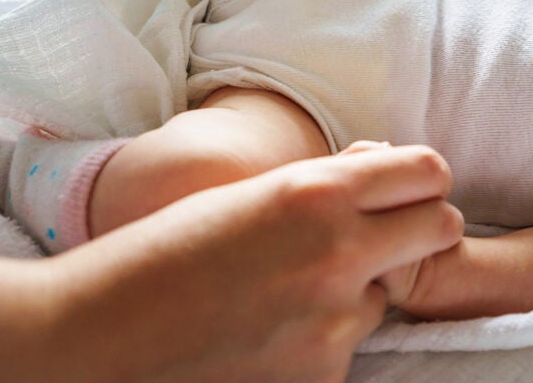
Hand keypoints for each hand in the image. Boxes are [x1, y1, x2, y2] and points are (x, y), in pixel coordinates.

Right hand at [49, 145, 462, 382]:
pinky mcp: (322, 376)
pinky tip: (263, 337)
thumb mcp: (244, 196)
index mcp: (315, 192)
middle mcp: (340, 252)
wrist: (90, 341)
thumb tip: (383, 172)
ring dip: (355, 292)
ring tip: (280, 295)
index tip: (401, 192)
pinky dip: (319, 341)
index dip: (418, 181)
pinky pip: (347, 346)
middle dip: (417, 231)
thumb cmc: (157, 256)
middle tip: (375, 240)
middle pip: (442, 227)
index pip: (429, 171)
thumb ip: (320, 187)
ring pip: (388, 294)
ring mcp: (336, 321)